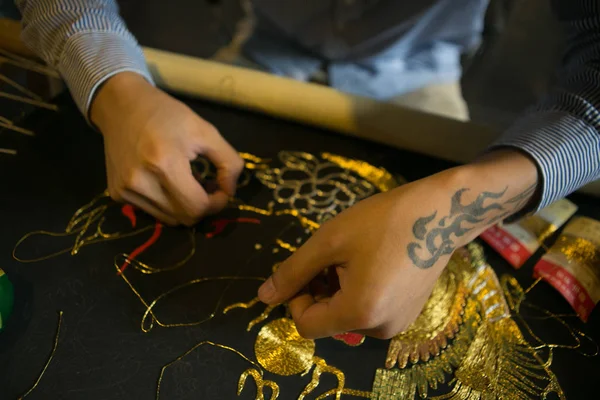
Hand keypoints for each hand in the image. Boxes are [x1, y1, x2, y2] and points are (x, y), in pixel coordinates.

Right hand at [91, 72, 242, 225]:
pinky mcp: (116, 194)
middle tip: (207, 186)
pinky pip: (152, 212)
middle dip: (202, 206)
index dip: (217, 203)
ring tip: (187, 183)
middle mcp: (140, 183)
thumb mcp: (206, 131)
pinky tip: (167, 182)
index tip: (221, 189)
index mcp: (164, 164)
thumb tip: (230, 191)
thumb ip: (229, 162)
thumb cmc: (167, 115)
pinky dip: (166, 204)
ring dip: (184, 207)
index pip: (197, 207)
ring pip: (169, 219)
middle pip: (184, 218)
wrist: (121, 105)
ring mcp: (125, 191)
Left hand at [258, 150, 537, 338]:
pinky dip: (358, 292)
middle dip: (319, 290)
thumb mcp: (329, 242)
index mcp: (359, 313)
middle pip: (326, 321)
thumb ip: (293, 272)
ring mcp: (397, 324)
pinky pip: (368, 312)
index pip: (305, 324)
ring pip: (346, 316)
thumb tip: (263, 298)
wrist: (440, 213)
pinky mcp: (407, 314)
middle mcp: (380, 329)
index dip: (296, 297)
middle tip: (331, 255)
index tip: (308, 266)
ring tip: (352, 256)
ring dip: (338, 290)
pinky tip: (370, 263)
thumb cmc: (381, 221)